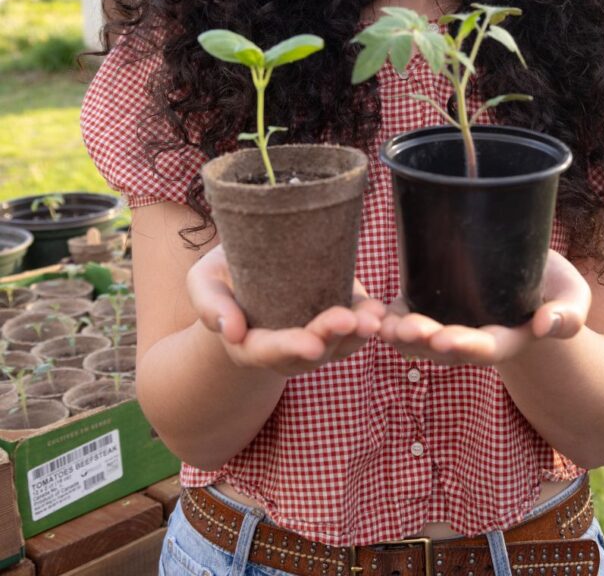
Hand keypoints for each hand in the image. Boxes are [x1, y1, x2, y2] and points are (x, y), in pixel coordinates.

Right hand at [187, 244, 384, 375]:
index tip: (311, 345)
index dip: (291, 347)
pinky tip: (381, 310)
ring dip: (359, 333)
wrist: (248, 270)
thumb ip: (209, 305)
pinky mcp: (339, 313)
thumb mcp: (203, 283)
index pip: (271, 351)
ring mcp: (317, 334)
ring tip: (374, 317)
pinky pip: (357, 325)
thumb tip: (230, 331)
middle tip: (349, 321)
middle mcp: (289, 347)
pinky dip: (370, 320)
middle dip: (332, 336)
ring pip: (342, 343)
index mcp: (252, 345)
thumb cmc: (222, 279)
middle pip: (313, 350)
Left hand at [379, 250, 590, 366]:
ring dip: (398, 334)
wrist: (533, 275)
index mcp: (508, 339)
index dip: (465, 346)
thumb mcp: (573, 297)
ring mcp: (449, 323)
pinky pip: (404, 317)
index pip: (485, 348)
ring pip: (418, 338)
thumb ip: (568, 315)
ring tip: (382, 324)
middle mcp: (473, 339)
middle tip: (405, 330)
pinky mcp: (431, 305)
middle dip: (424, 340)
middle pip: (444, 348)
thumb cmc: (556, 287)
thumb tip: (546, 325)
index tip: (445, 339)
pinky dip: (387, 318)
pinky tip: (369, 313)